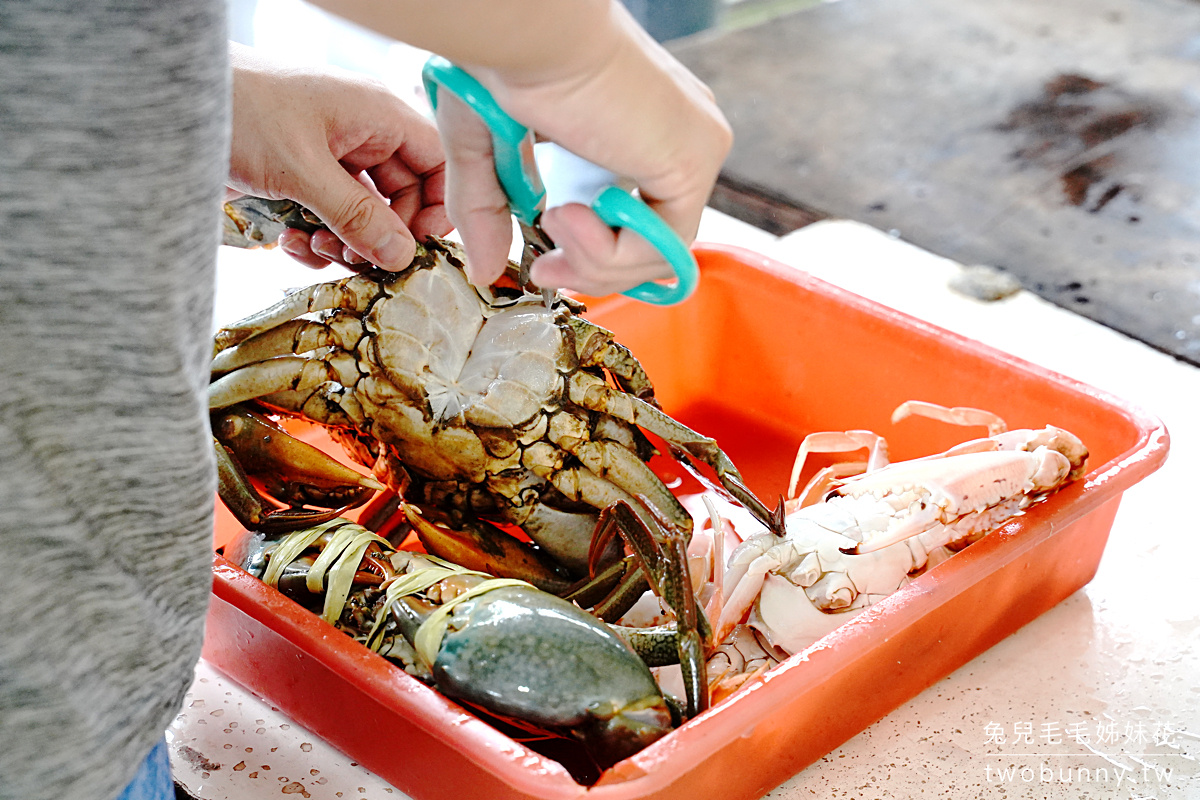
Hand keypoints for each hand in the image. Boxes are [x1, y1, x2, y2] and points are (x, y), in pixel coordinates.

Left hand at [227, 43, 450, 269]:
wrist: (169, 98)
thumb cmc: (236, 108)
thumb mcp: (301, 168)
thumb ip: (357, 216)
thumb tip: (402, 257)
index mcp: (379, 114)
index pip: (439, 165)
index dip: (435, 209)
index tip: (412, 247)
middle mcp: (364, 133)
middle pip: (405, 197)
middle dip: (382, 235)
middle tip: (354, 257)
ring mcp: (333, 156)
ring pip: (367, 215)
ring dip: (347, 242)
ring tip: (314, 245)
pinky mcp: (304, 177)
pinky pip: (332, 218)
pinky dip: (317, 238)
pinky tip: (289, 239)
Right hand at [435, 4, 731, 293]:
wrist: (526, 30)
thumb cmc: (508, 63)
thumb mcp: (489, 148)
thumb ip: (491, 210)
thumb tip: (485, 272)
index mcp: (646, 126)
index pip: (641, 223)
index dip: (593, 259)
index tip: (543, 265)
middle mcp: (681, 136)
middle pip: (655, 247)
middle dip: (594, 272)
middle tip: (545, 270)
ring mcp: (697, 147)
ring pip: (660, 256)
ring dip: (593, 260)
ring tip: (552, 218)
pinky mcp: (695, 160)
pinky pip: (662, 248)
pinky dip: (607, 251)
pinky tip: (566, 211)